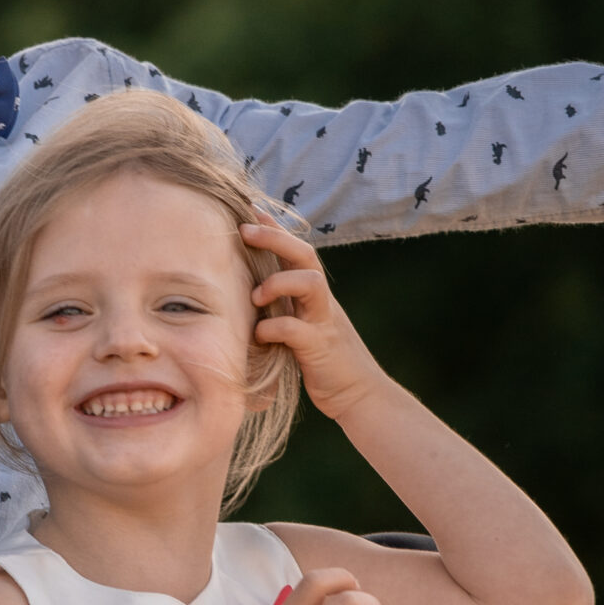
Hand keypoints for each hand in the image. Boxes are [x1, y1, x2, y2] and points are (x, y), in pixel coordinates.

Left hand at [243, 223, 384, 419]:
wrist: (360, 396)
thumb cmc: (324, 362)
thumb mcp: (304, 326)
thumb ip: (286, 308)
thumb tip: (250, 292)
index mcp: (315, 295)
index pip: (296, 250)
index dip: (274, 227)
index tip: (249, 207)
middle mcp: (322, 302)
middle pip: (305, 254)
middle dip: (275, 237)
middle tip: (243, 230)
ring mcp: (324, 323)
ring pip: (310, 283)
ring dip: (278, 283)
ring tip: (255, 296)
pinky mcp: (320, 349)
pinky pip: (297, 330)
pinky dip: (274, 328)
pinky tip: (259, 334)